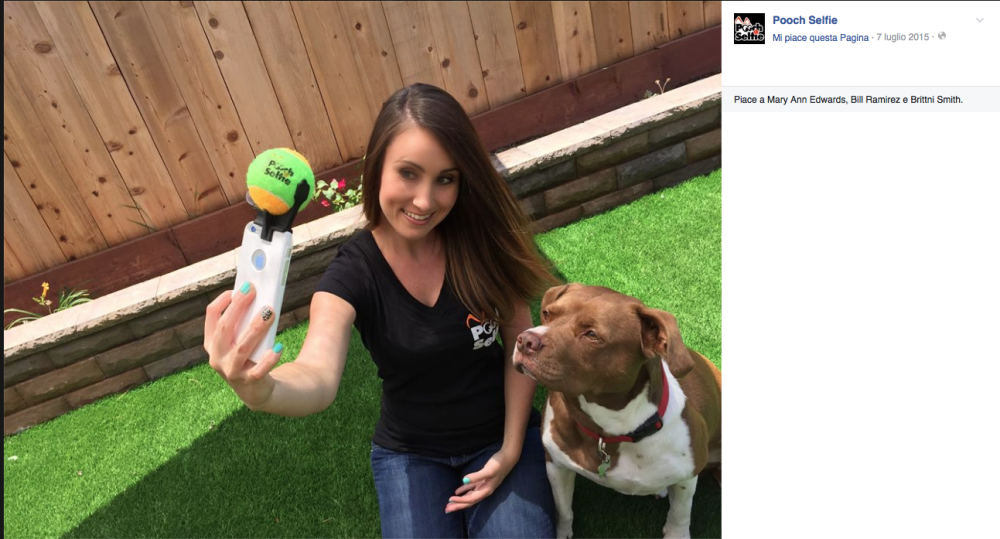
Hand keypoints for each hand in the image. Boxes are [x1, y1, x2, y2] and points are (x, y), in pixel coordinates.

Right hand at [204, 283, 283, 408]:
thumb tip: (263, 295)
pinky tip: (278, 347)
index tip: (239, 287)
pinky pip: (259, 369)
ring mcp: (231, 370)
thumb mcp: (242, 338)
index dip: (223, 300)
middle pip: (225, 328)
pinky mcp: (249, 382)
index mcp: (212, 342)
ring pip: (242, 347)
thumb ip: (247, 320)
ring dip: (256, 328)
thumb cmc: (250, 357)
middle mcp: (217, 356)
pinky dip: (269, 358)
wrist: (256, 391)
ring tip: (270, 312)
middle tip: (253, 290)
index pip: (211, 316)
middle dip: (238, 307)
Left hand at [445, 447, 518, 512]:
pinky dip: (464, 490)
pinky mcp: (483, 481)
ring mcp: (484, 486)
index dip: (460, 501)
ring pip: (470, 496)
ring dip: (460, 500)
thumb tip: (464, 481)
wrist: (508, 457)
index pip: (471, 499)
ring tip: (449, 503)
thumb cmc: (499, 464)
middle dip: (458, 506)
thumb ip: (476, 476)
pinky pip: (472, 488)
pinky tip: (457, 492)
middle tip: (446, 510)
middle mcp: (485, 490)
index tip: (450, 500)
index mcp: (486, 490)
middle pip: (470, 501)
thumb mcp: (488, 470)